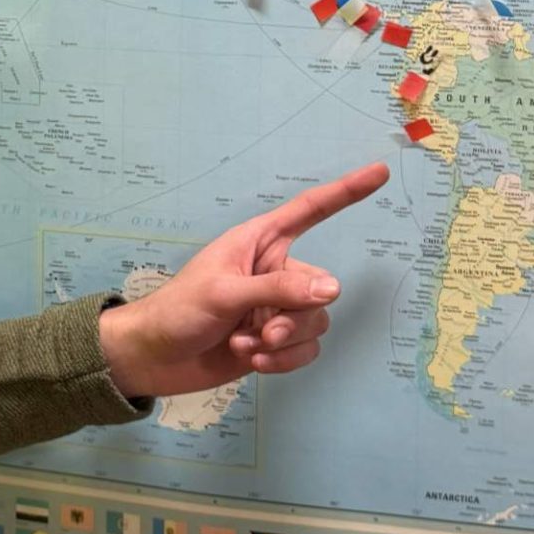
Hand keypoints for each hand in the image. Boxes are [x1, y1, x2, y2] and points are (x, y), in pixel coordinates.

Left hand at [96, 162, 388, 404]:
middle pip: (320, 288)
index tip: (379, 172)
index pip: (310, 211)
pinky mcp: (276, 343)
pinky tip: (253, 361)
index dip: (345, 192)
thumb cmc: (179, 310)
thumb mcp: (225, 292)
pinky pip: (306, 350)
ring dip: (284, 342)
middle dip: (294, 315)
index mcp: (259, 242)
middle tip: (262, 332)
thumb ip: (279, 289)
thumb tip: (332, 289)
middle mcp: (274, 272)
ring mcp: (276, 308)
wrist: (154, 359)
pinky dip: (284, 361)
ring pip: (315, 322)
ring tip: (248, 345)